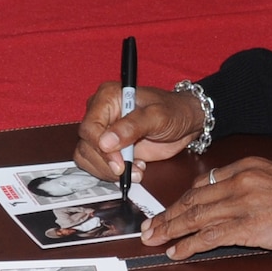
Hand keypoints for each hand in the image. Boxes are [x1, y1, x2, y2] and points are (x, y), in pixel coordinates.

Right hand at [74, 83, 203, 184]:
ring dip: (108, 170)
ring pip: (87, 156)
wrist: (185, 121)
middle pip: (86, 144)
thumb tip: (105, 142)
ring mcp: (103, 131)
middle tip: (130, 170)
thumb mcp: (157, 116)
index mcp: (107, 97)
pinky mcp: (109, 148)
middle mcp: (100, 113)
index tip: (119, 163)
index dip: (100, 148)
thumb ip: (132, 127)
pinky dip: (111, 173)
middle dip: (106, 163)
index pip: (90, 127)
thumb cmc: (173, 111)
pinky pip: (97, 164)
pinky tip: (133, 169)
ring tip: (136, 169)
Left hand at [140, 157, 271, 259]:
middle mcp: (241, 181)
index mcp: (247, 166)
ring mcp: (244, 203)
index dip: (182, 199)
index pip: (204, 183)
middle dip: (168, 215)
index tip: (170, 209)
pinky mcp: (250, 227)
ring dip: (171, 230)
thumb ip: (252, 181)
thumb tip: (229, 195)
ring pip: (196, 217)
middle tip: (149, 227)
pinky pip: (211, 236)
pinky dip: (190, 245)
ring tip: (155, 240)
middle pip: (193, 199)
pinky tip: (178, 251)